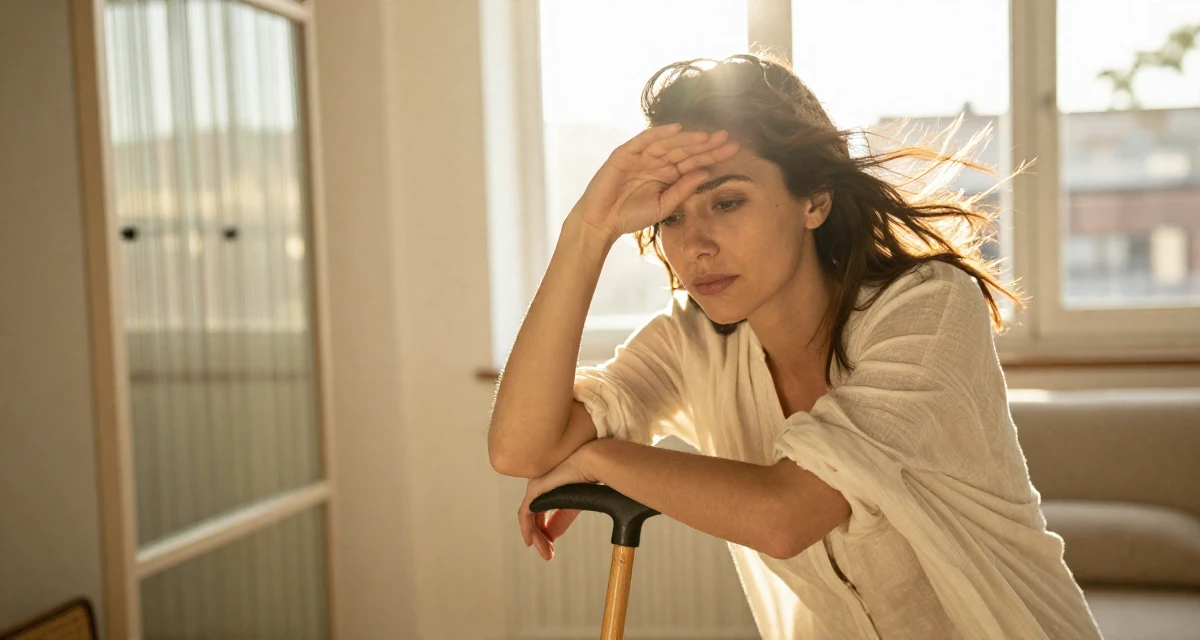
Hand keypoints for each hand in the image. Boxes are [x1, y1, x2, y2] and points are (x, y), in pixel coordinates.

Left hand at [517, 443, 598, 560]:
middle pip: (534, 517)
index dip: (544, 532)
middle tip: (548, 555)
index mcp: (550, 488)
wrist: (591, 463)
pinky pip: (525, 513)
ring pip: (529, 517)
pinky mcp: (534, 490)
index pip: (541, 514)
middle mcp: (539, 487)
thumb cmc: (587, 477)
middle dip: (540, 538)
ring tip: (545, 551)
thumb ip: (562, 518)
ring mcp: (535, 487)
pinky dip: (526, 528)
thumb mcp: (573, 504)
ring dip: (536, 537)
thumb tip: (552, 535)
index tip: (549, 548)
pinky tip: (531, 540)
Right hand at [570, 123, 740, 241]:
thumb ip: (683, 189)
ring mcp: (641, 156)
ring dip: (687, 139)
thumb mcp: (663, 206)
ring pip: (668, 143)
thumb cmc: (631, 216)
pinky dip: (659, 133)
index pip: (693, 162)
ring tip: (706, 137)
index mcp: (667, 174)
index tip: (733, 150)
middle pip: (684, 150)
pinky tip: (677, 129)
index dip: (712, 155)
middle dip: (705, 144)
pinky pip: (644, 140)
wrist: (601, 221)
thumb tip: (706, 173)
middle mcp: (656, 162)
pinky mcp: (625, 153)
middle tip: (727, 138)